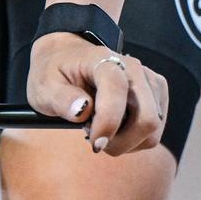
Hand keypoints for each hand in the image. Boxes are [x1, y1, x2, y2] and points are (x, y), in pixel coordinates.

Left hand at [25, 32, 166, 156]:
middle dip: (121, 142)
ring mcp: (149, 80)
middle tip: (96, 141)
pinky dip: (136, 139)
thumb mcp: (43, 85)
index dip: (108, 124)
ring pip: (153, 130)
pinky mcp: (157, 93)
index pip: (118, 92)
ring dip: (128, 142)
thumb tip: (82, 110)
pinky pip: (155, 130)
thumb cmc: (55, 72)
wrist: (68, 55)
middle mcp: (133, 68)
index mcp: (103, 61)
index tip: (93, 143)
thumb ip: (60, 98)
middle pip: (147, 119)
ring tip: (102, 131)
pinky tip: (116, 128)